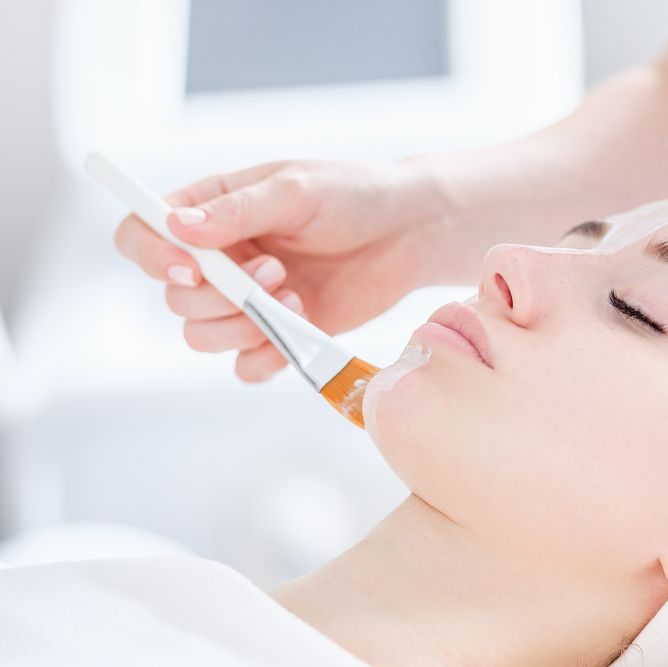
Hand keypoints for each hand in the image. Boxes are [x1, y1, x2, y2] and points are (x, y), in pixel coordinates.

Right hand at [114, 159, 446, 381]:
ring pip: (201, 337)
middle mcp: (221, 258)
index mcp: (211, 211)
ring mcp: (248, 299)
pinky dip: (264, 357)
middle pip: (173, 299)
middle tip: (275, 271)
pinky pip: (244, 366)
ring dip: (241, 327)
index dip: (152, 257)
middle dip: (220, 296)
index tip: (189, 269)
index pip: (142, 234)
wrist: (410, 232)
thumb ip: (237, 211)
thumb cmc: (354, 195)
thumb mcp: (296, 189)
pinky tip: (300, 330)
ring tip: (293, 297)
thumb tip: (178, 227)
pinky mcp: (280, 333)